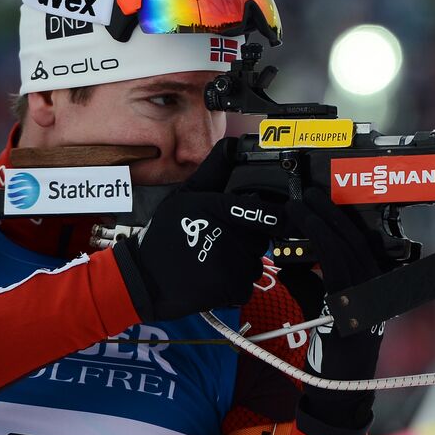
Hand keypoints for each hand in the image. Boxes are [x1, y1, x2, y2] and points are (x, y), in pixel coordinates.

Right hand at [114, 139, 283, 320]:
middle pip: (261, 238)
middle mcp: (232, 236)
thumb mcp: (185, 195)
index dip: (281, 216)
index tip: (288, 217)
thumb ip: (213, 171)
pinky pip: (247, 284)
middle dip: (248, 239)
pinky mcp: (233, 289)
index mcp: (222, 209)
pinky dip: (234, 284)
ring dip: (241, 263)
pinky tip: (213, 278)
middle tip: (221, 241)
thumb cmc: (165, 234)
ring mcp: (234, 264)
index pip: (267, 213)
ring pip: (255, 262)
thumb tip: (232, 145)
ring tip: (213, 260)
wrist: (145, 278)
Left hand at [285, 187, 390, 428]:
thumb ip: (315, 281)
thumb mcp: (326, 307)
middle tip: (309, 192)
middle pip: (355, 237)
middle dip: (331, 211)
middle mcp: (376, 286)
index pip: (359, 242)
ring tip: (301, 204)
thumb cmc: (332, 349)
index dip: (340, 218)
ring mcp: (368, 294)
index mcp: (373, 284)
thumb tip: (293, 257)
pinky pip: (335, 263)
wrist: (340, 386)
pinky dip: (318, 242)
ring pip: (345, 246)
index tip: (321, 200)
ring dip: (321, 221)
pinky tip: (302, 230)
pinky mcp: (352, 302)